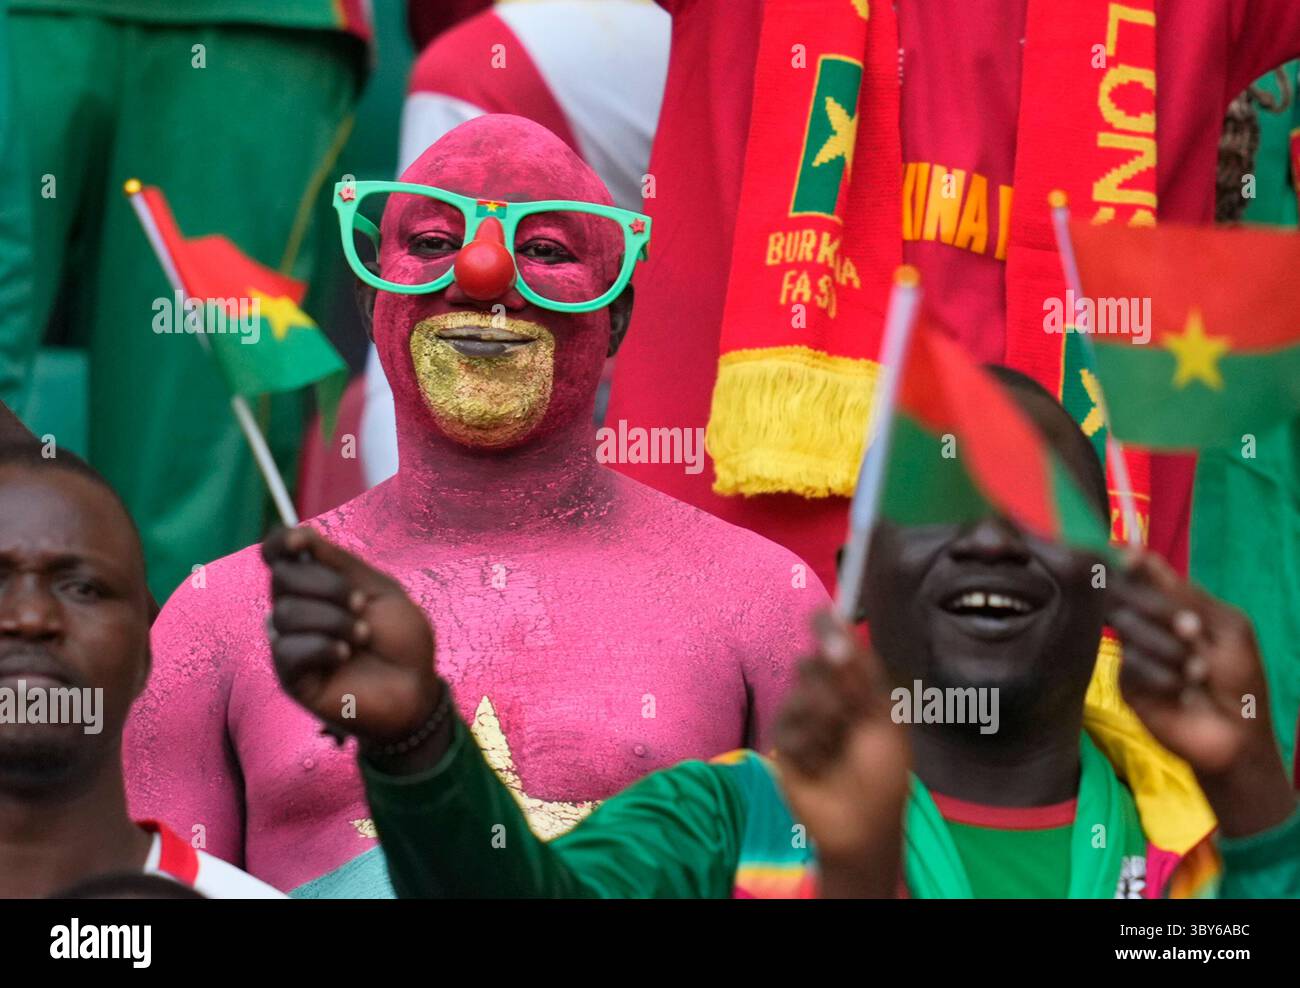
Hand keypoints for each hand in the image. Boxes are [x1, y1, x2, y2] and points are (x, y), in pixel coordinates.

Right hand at [262, 527, 443, 754]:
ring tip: (362, 637)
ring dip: (333, 620)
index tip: (301, 540)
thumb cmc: (401, 639)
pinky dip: (321, 647)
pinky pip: (287, 649)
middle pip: (281, 578)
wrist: (416, 688)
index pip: (277, 555)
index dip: (281, 542)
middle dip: (325, 585)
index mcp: (316, 585)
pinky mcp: (291, 677)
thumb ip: (339, 563)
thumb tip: (299, 533)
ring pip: (285, 613)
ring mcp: (292, 643)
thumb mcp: (378, 589)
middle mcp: (298, 610)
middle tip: (359, 604)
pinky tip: (344, 656)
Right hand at [772, 611, 909, 896]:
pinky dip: (807, 744)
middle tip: (845, 708)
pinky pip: (787, 727)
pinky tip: (818, 763)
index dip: (829, 629)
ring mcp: (804, 720)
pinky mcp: (784, 744)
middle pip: (813, 665)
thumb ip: (861, 677)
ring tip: (835, 746)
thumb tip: (842, 634)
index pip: (838, 651)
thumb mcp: (883, 720)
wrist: (861, 823)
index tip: (821, 611)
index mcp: (855, 690)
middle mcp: (827, 698)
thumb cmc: (882, 775)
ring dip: (821, 718)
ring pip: (798, 694)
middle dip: (828, 683)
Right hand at [1109, 550, 1294, 836]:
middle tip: (1194, 633)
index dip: (1133, 566)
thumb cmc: (1240, 679)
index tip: (1128, 558)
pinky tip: (1183, 692)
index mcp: (1172, 608)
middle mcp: (1148, 626)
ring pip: (1128, 629)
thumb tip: (1138, 554)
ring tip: (1200, 672)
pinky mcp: (1126, 683)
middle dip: (1164, 614)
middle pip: (1130, 598)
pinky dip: (1161, 676)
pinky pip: (1130, 666)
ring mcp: (1134, 653)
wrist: (1236, 734)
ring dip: (1170, 649)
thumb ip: (1183, 595)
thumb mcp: (1225, 627)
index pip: (1143, 577)